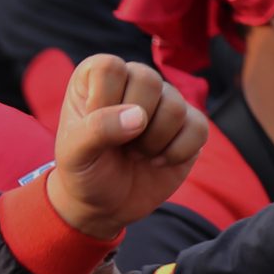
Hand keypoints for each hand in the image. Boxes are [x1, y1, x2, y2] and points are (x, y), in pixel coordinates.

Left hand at [46, 55, 212, 238]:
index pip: (110, 68)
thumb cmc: (83, 171)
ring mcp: (165, 101)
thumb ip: (97, 129)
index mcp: (97, 77)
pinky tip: (158, 161)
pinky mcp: (189, 125)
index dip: (105, 101)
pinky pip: (199, 128)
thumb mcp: (74, 154)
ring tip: (136, 153)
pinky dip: (177, 153)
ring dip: (154, 142)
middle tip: (120, 144)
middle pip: (149, 80)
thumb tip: (139, 117)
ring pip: (175, 107)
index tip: (93, 128)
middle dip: (134, 125)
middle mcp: (133, 80)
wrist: (105, 204)